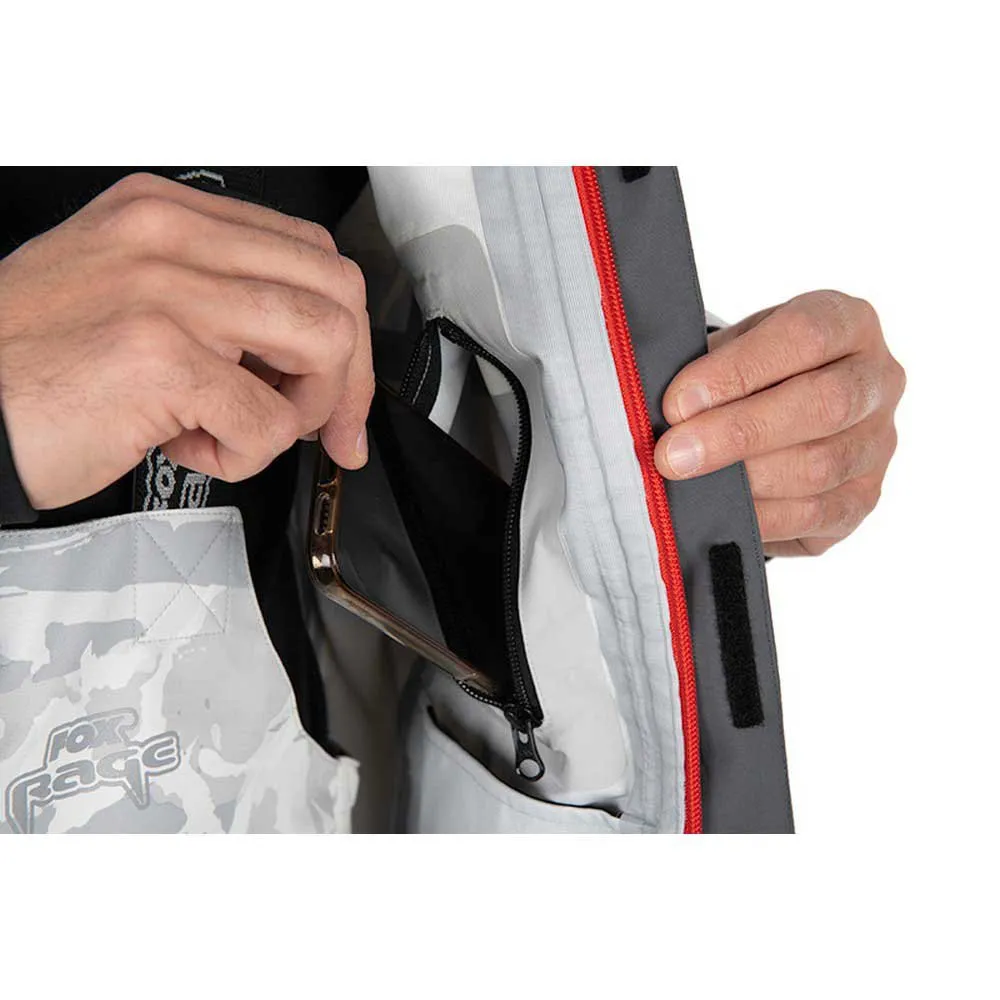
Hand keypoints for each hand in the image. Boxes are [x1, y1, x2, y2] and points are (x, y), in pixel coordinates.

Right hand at [0, 173, 372, 510]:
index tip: (338, 388)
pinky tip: (191, 448)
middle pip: (336, 289)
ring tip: (243, 428)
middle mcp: (171, 237)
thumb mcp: (131, 298)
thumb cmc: (33, 364)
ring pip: (324, 341)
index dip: (343, 329)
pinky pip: (269, 419)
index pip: (309, 253)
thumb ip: (217, 306)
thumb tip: (304, 357)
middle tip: (320, 424)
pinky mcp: (160, 357)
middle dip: (347, 375)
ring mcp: (166, 292)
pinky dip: (247, 455)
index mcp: (168, 214)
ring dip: (305, 408)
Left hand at [655, 290, 904, 555]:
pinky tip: (719, 513)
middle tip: (674, 455)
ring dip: (745, 481)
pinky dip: (761, 518)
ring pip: (821, 466)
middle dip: (738, 432)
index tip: (678, 401)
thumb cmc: (755, 370)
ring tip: (689, 484)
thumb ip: (711, 366)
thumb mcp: (737, 346)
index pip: (804, 336)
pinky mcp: (863, 498)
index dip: (738, 370)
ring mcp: (878, 443)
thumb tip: (662, 408)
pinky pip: (817, 515)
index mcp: (848, 322)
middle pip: (823, 405)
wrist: (789, 406)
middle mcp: (877, 380)